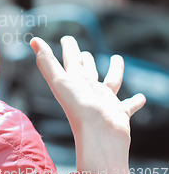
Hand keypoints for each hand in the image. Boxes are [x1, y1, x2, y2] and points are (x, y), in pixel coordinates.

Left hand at [30, 36, 145, 173]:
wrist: (99, 135)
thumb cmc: (78, 107)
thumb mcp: (59, 80)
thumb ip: (46, 60)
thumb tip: (33, 40)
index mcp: (73, 81)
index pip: (70, 60)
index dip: (68, 47)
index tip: (67, 38)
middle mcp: (87, 90)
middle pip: (86, 70)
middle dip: (85, 60)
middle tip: (84, 51)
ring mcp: (103, 101)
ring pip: (109, 82)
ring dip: (114, 71)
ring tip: (117, 58)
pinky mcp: (118, 112)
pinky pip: (128, 104)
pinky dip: (134, 101)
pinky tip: (141, 98)